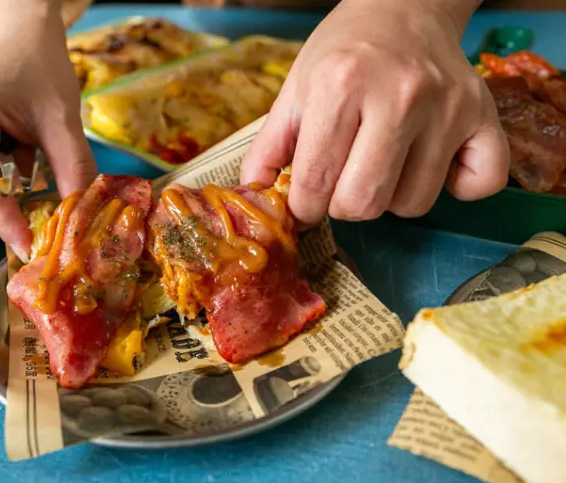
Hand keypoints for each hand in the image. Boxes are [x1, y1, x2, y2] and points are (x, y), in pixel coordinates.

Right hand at [0, 7, 95, 259]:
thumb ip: (72, 170)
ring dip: (14, 184)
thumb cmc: (39, 69)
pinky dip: (7, 174)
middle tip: (51, 222)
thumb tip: (79, 220)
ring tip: (35, 153)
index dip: (7, 221)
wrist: (21, 41)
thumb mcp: (63, 120)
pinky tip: (22, 150)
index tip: (30, 249)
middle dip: (16, 205)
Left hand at [241, 0, 508, 226]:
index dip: (305, 206)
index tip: (308, 198)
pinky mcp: (484, 115)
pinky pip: (480, 186)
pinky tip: (433, 164)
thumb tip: (254, 195)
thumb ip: (270, 145)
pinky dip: (457, 189)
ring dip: (392, 198)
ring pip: (414, 204)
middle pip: (365, 202)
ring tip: (383, 164)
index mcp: (340, 88)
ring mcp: (447, 107)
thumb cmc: (344, 52)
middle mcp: (399, 96)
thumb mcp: (295, 89)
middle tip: (343, 183)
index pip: (316, 185)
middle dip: (345, 206)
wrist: (403, 7)